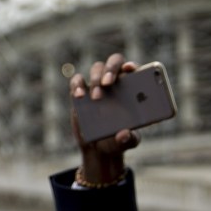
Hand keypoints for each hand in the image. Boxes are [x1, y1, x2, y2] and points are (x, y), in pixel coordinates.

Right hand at [69, 53, 139, 183]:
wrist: (98, 148)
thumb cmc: (118, 140)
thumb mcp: (128, 142)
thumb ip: (129, 139)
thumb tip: (125, 134)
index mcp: (133, 88)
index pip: (134, 69)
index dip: (133, 65)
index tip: (129, 69)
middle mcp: (116, 81)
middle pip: (114, 62)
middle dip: (111, 69)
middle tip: (108, 83)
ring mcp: (97, 85)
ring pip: (97, 68)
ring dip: (96, 78)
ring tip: (96, 97)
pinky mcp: (80, 92)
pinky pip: (77, 81)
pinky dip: (77, 85)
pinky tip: (79, 95)